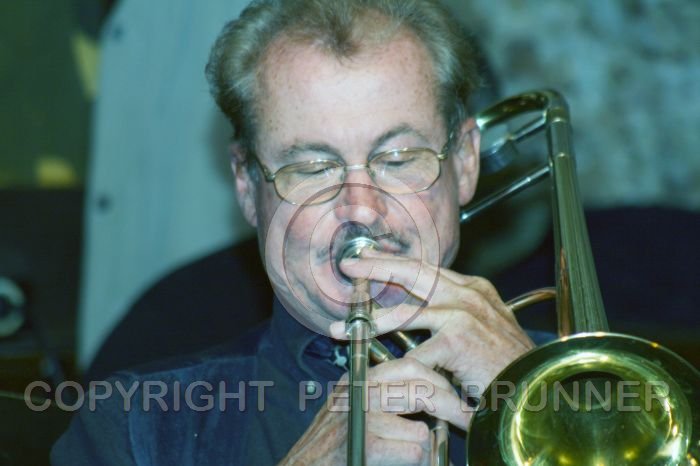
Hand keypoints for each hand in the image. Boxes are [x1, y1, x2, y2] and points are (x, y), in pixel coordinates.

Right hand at [279, 359, 467, 465]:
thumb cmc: (329, 450)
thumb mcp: (352, 413)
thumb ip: (383, 399)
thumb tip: (431, 395)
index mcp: (358, 379)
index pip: (411, 365)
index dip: (440, 382)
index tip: (457, 398)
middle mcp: (359, 391)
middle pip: (422, 387)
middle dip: (451, 405)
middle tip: (466, 419)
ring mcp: (362, 416)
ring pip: (422, 424)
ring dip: (428, 445)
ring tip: (422, 454)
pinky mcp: (368, 444)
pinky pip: (415, 449)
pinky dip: (419, 461)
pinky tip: (404, 464)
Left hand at [332, 249, 534, 392]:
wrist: (536, 387)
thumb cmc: (508, 364)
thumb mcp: (483, 328)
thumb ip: (455, 315)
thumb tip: (418, 312)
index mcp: (473, 289)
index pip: (426, 268)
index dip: (395, 262)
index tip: (370, 258)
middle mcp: (468, 294)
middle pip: (413, 272)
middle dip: (377, 266)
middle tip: (350, 267)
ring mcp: (463, 314)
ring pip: (405, 312)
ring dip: (370, 322)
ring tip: (343, 328)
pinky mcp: (458, 340)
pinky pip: (414, 354)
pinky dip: (392, 367)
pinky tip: (376, 374)